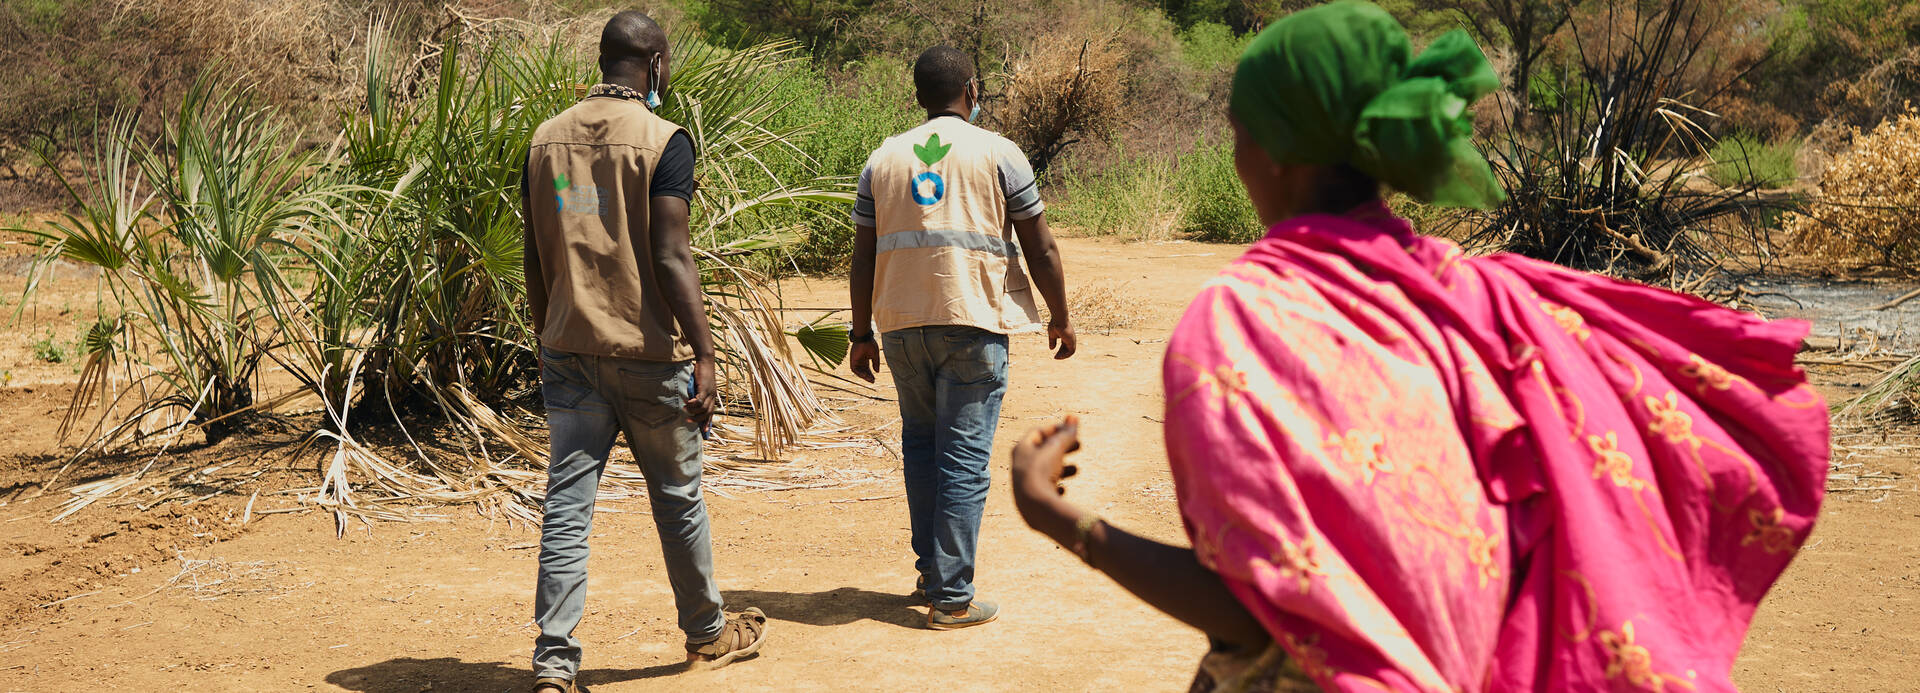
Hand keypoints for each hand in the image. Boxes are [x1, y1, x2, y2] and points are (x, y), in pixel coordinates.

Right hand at [686, 358, 716, 426]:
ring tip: (685, 408)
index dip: (708, 422)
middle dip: (697, 419)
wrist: (705, 361)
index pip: (711, 413)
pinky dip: (693, 404)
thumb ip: (696, 394)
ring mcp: (710, 392)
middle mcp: (713, 396)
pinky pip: (699, 400)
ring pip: (703, 408)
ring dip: (693, 410)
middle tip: (688, 419)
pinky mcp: (705, 388)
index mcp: (713, 397)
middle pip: (707, 413)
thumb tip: (689, 402)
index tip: (705, 431)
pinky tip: (687, 402)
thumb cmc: (701, 373)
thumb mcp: (699, 386)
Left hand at [849, 340, 880, 382]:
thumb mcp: (875, 355)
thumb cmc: (870, 343)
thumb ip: (876, 363)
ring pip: (859, 371)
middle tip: (873, 381)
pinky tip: (865, 375)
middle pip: (863, 371)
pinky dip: (859, 373)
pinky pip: (854, 369)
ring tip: (870, 379)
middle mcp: (860, 360)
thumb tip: (877, 372)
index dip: (870, 374)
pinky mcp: (852, 360)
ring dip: (864, 376)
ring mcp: (855, 360)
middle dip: (868, 376)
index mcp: (865, 358)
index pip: (867, 369)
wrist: (864, 337)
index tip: (874, 378)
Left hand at [1010, 415, 1084, 541]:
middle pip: (1042, 451)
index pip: (1037, 433)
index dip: (1055, 429)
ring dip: (1061, 467)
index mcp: (1021, 449)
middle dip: (1062, 447)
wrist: (1034, 506)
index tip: (1071, 430)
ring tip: (1076, 469)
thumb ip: (1066, 434)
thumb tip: (1074, 417)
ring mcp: (1024, 483)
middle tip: (1079, 445)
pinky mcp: (1031, 499)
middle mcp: (1020, 465)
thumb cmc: (1042, 471)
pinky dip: (1055, 486)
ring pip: (1045, 470)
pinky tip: (1063, 489)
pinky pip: (1044, 489)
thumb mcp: (1056, 448)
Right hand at [1048, 319, 1076, 359]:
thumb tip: (1051, 349)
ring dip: (1063, 356)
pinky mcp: (1072, 341)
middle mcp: (1071, 338)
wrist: (1059, 318)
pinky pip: (1071, 351)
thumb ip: (1052, 342)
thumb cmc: (1055, 324)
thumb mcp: (1052, 334)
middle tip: (1055, 357)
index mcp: (1066, 336)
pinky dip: (1066, 355)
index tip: (1054, 354)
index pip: (1064, 346)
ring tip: (1056, 357)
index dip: (1060, 351)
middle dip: (1061, 354)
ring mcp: (1072, 339)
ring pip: (1070, 351)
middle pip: (1067, 349)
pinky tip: (1059, 356)